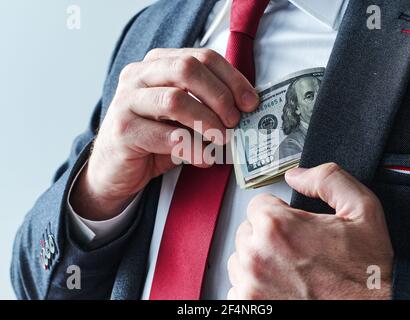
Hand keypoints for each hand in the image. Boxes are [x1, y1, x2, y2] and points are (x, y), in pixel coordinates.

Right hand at [71, 48, 258, 219]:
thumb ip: (207, 107)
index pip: (201, 57)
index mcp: (157, 64)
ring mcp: (127, 101)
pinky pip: (165, 136)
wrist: (115, 169)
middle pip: (187, 69)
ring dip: (207, 121)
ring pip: (175, 100)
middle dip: (220, 96)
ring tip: (221, 140)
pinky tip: (204, 159)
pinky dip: (192, 149)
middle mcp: (139, 76)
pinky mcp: (123, 130)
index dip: (232, 78)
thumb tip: (246, 110)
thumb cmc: (155, 140)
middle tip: (234, 121)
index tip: (250, 102)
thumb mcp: (184, 118)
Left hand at [228, 163, 393, 299]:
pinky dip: (256, 287)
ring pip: (241, 259)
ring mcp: (250, 285)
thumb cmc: (367, 273)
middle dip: (268, 236)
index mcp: (277, 226)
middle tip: (298, 250)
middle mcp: (256, 255)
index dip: (281, 213)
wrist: (374, 312)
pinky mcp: (249, 306)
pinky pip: (239, 287)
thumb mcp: (363, 211)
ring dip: (260, 260)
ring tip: (291, 270)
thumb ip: (328, 180)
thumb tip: (296, 175)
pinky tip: (282, 287)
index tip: (296, 227)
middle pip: (248, 231)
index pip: (259, 204)